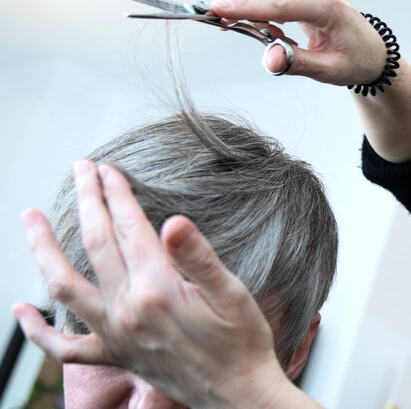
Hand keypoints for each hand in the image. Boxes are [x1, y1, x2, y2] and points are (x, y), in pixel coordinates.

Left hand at [13, 161, 304, 407]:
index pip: (129, 228)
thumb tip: (174, 222)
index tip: (108, 169)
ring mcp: (116, 335)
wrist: (240, 394)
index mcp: (158, 290)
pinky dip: (37, 330)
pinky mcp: (116, 356)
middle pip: (96, 244)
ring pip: (64, 286)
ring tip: (31, 220)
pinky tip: (23, 310)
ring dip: (43, 249)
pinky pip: (64, 348)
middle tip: (80, 170)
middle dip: (86, 201)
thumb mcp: (234, 294)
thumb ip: (199, 257)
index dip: (117, 194)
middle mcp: (128, 311)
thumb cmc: (244, 343)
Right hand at [210, 0, 387, 85]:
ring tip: (246, 29)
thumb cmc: (355, 60)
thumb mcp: (329, 70)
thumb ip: (297, 63)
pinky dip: (255, 0)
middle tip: (219, 19)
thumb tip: (270, 60)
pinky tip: (265, 28)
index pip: (277, 2)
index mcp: (326, 7)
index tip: (217, 11)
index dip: (245, 7)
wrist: (373, 53)